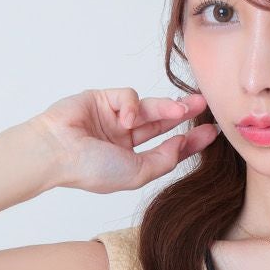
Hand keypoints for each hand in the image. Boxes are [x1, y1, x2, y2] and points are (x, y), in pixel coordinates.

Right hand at [28, 88, 218, 193]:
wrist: (57, 151)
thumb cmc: (91, 169)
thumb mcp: (137, 173)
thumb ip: (163, 160)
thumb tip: (184, 145)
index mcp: (130, 159)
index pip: (166, 147)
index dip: (190, 140)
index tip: (212, 133)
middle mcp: (123, 138)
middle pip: (162, 123)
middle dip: (184, 114)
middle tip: (204, 106)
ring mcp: (113, 117)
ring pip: (149, 107)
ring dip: (167, 108)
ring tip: (182, 109)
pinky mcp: (102, 98)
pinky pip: (129, 96)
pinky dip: (131, 106)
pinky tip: (124, 118)